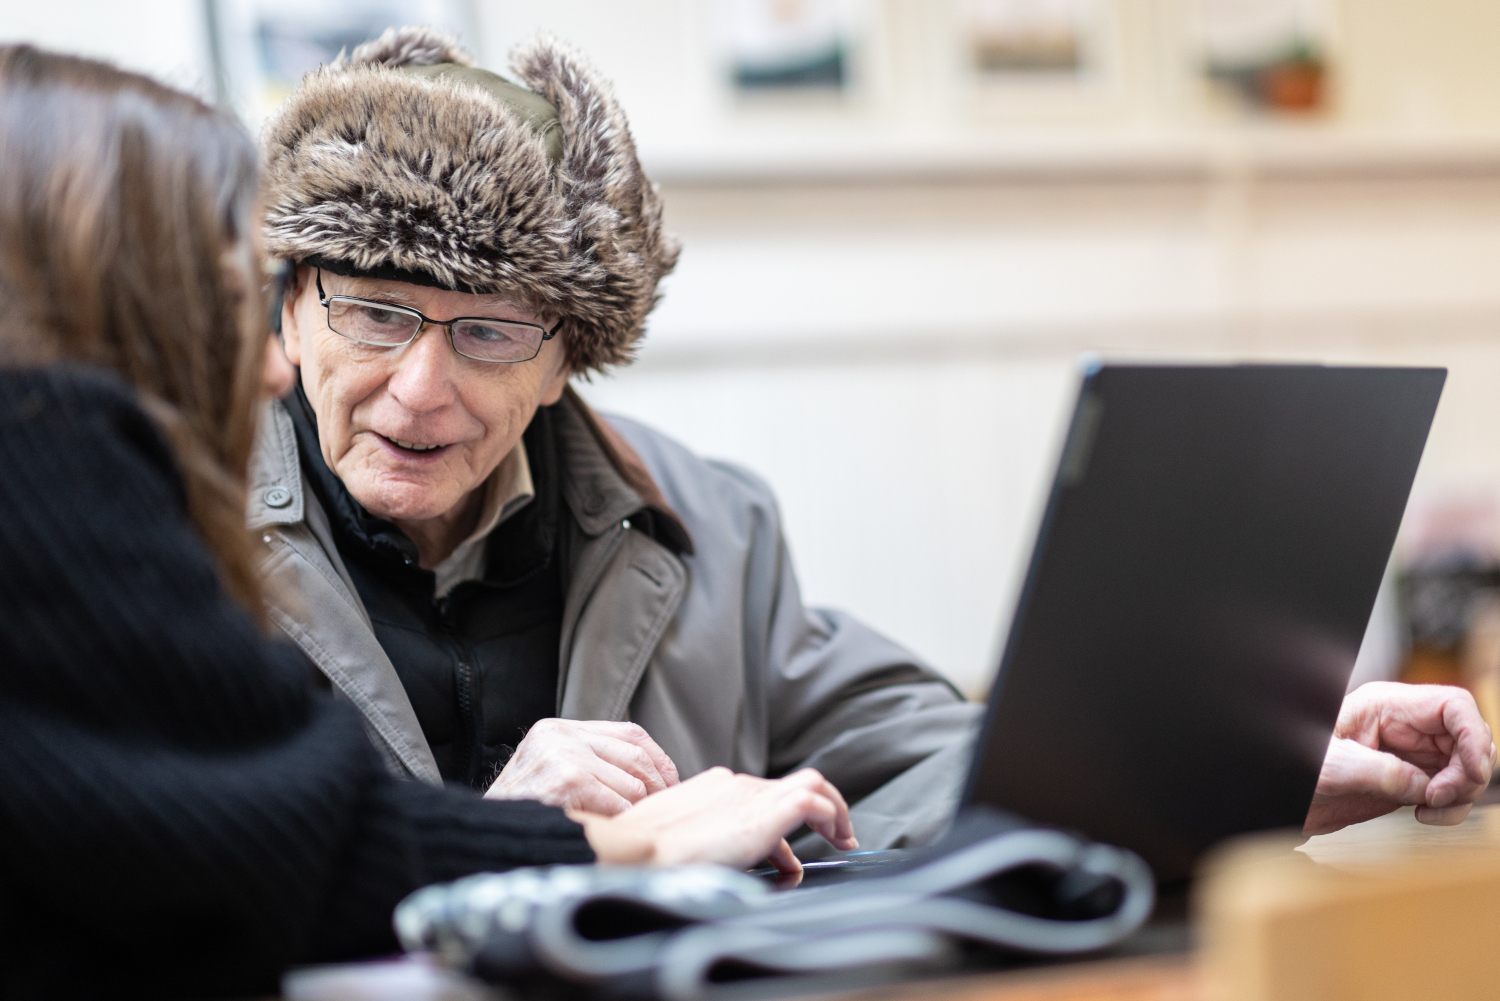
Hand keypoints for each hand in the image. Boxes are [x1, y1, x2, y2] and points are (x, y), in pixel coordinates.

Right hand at [484, 719, 678, 814]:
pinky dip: (624, 821)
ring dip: (638, 809)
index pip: (629, 733)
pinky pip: (619, 803)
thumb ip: (588, 763)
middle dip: (658, 785)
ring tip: (636, 824)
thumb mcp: (548, 773)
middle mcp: (560, 735)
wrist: (482, 836)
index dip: (657, 758)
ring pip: (632, 783)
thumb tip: (646, 777)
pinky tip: (617, 832)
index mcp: (557, 729)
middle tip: (663, 808)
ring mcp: (563, 756)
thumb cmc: (518, 814)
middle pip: (636, 755)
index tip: (670, 781)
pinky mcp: (567, 780)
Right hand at [570, 766, 857, 878]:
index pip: (762, 794)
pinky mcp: (764, 811)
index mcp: (714, 789)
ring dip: (833, 812)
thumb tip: (729, 869)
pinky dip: (831, 817)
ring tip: (842, 840)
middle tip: (836, 839)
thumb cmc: (647, 859)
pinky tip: (835, 840)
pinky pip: (814, 801)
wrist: (633, 852)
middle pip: (790, 787)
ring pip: (811, 784)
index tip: (793, 848)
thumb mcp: (682, 847)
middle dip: (820, 812)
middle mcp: (736, 785)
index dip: (786, 818)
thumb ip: (709, 848)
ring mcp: (750, 793)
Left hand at [1304, 682, 1495, 834]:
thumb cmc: (1298, 767)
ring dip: (1462, 793)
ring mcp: (1410, 756)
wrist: (1287, 797)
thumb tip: (1425, 786)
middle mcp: (1405, 727)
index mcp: (1386, 706)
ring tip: (1430, 807)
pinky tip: (1426, 814)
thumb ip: (1381, 773)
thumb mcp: (1334, 766)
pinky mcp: (1410, 783)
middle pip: (1468, 738)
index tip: (1471, 770)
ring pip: (1466, 767)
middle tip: (1440, 796)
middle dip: (1468, 771)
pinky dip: (1451, 808)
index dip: (1474, 735)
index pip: (1453, 705)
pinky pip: (1451, 792)